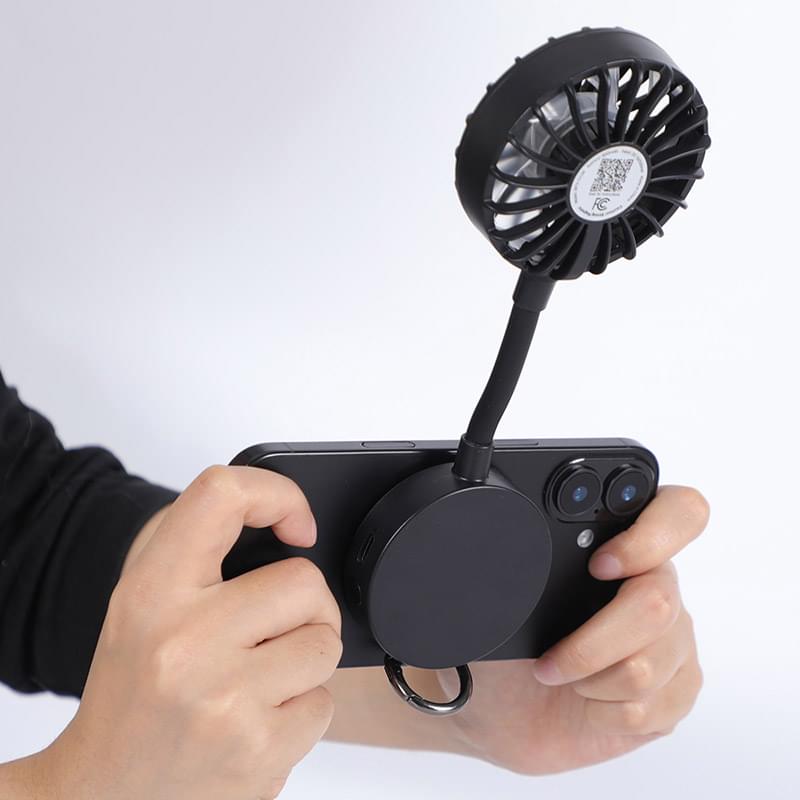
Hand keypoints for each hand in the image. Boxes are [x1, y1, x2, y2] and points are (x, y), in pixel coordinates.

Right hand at [37, 466, 341, 799]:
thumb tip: (283, 518)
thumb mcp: (142, 598)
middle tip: (269, 628)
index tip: (296, 525)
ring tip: (258, 676)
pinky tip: (258, 717)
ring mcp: (226, 703)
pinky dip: (303, 710)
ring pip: (325, 642)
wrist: (106, 792)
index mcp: (152, 593)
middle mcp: (186, 643)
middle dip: (303, 604)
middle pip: (305, 582)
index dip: (276, 494)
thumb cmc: (133, 687)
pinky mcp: (260, 753)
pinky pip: (326, 704)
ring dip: (304, 657)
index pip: (222, 496)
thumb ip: (199, 542)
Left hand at [436, 485, 708, 773]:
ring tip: (561, 676)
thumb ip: (514, 562)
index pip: (679, 513)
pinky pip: (649, 709)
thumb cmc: (504, 646)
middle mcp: (659, 589)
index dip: (652, 535)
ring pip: (647, 665)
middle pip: (658, 603)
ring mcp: (672, 644)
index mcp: (626, 546)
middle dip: (590, 642)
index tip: (599, 564)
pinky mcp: (674, 695)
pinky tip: (585, 700)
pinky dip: (600, 710)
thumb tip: (496, 546)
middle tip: (548, 658)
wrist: (500, 709)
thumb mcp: (501, 596)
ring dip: (587, 679)